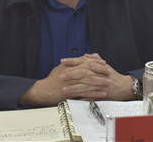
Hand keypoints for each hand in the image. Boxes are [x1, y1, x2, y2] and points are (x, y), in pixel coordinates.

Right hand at [19, 53, 134, 105]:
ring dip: (100, 82)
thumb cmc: (51, 80)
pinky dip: (95, 93)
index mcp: (69, 66)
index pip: (85, 61)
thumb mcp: (61, 68)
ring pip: (89, 81)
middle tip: (109, 72)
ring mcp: (71, 83)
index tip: (103, 62)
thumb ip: (72, 63)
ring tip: (108, 82)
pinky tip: (102, 93)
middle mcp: (70, 73)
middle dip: (100, 70)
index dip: (95, 61)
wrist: (43, 91)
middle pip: (89, 70)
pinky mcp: (71, 93)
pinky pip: (86, 93)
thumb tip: (82, 59)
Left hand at [61, 54, 134, 101]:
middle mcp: (98, 74)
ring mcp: (99, 85)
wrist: (123, 86)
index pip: (82, 62)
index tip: (62, 61)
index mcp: (97, 66)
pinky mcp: (100, 94)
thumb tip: (85, 56)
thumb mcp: (103, 65)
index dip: (72, 61)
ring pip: (85, 86)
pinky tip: (74, 99)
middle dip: (71, 74)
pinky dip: (82, 97)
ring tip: (64, 89)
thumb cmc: (112, 75)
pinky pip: (90, 96)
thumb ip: (95, 58)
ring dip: (74, 87)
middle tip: (60, 76)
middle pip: (83, 73)